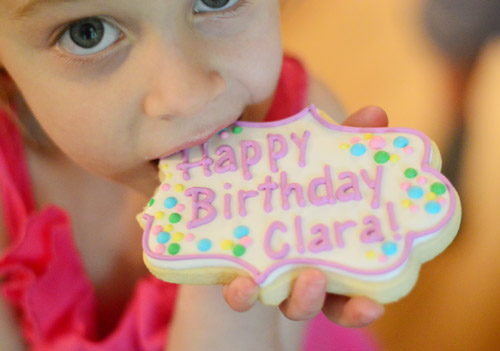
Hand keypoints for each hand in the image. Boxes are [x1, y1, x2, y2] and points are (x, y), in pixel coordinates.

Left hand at [223, 106, 387, 326]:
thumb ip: (346, 142)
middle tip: (316, 279)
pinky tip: (239, 282)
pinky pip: (238, 294)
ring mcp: (268, 273)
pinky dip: (241, 292)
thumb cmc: (292, 178)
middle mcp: (300, 274)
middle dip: (321, 303)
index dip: (360, 306)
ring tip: (276, 283)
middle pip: (315, 304)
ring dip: (286, 299)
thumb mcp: (318, 160)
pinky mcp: (235, 268)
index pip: (348, 292)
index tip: (372, 304)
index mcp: (326, 257)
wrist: (239, 180)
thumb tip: (377, 113)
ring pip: (281, 303)